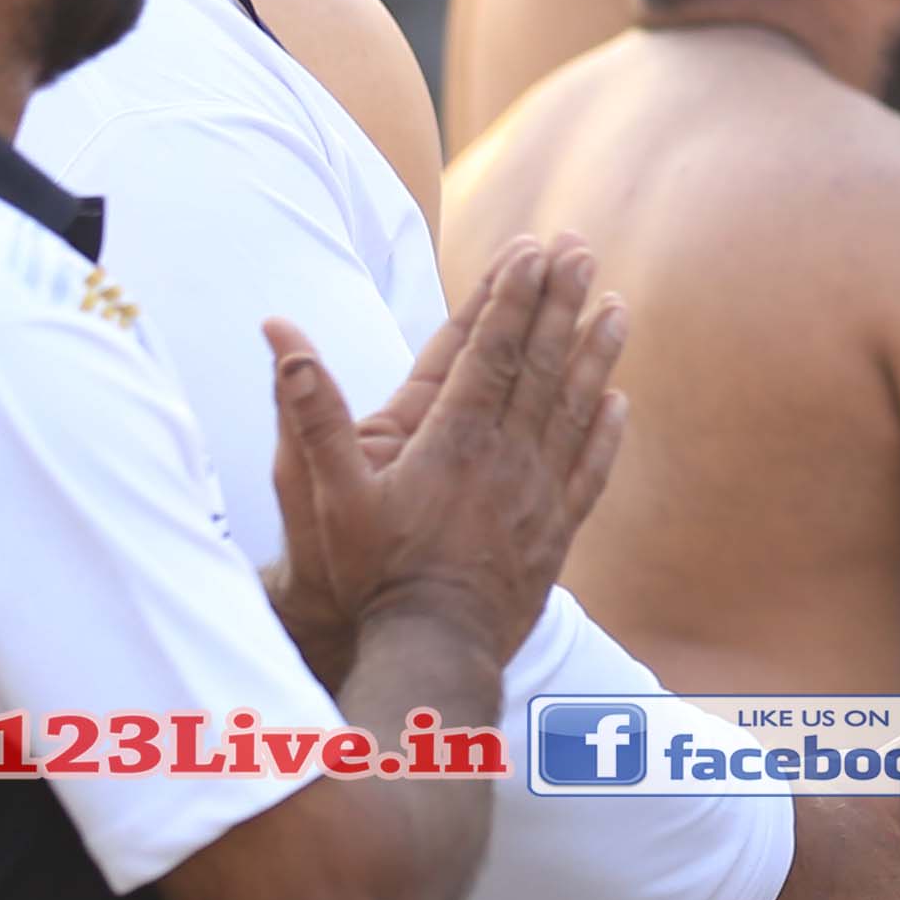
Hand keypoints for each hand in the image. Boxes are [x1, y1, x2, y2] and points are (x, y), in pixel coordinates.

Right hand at [262, 236, 622, 666]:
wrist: (432, 651)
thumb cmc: (372, 575)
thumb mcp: (327, 496)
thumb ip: (310, 414)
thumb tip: (282, 337)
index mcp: (453, 441)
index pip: (490, 351)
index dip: (512, 296)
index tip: (533, 249)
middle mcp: (506, 459)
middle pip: (541, 365)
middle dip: (560, 303)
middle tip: (581, 250)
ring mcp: (537, 495)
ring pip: (574, 409)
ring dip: (596, 353)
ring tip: (617, 306)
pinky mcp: (555, 533)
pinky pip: (590, 471)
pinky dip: (606, 432)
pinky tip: (618, 400)